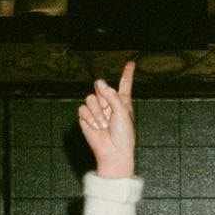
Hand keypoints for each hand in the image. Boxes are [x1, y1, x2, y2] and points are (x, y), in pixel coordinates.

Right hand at [78, 61, 135, 178]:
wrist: (114, 151)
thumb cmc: (123, 134)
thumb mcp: (122, 111)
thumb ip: (111, 95)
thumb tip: (99, 82)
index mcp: (122, 101)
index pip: (124, 84)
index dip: (127, 73)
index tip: (131, 63)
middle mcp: (109, 103)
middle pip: (100, 86)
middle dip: (102, 96)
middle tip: (108, 108)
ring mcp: (97, 110)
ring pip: (90, 98)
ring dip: (97, 112)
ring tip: (104, 124)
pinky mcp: (86, 118)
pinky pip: (83, 109)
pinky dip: (90, 118)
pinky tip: (96, 127)